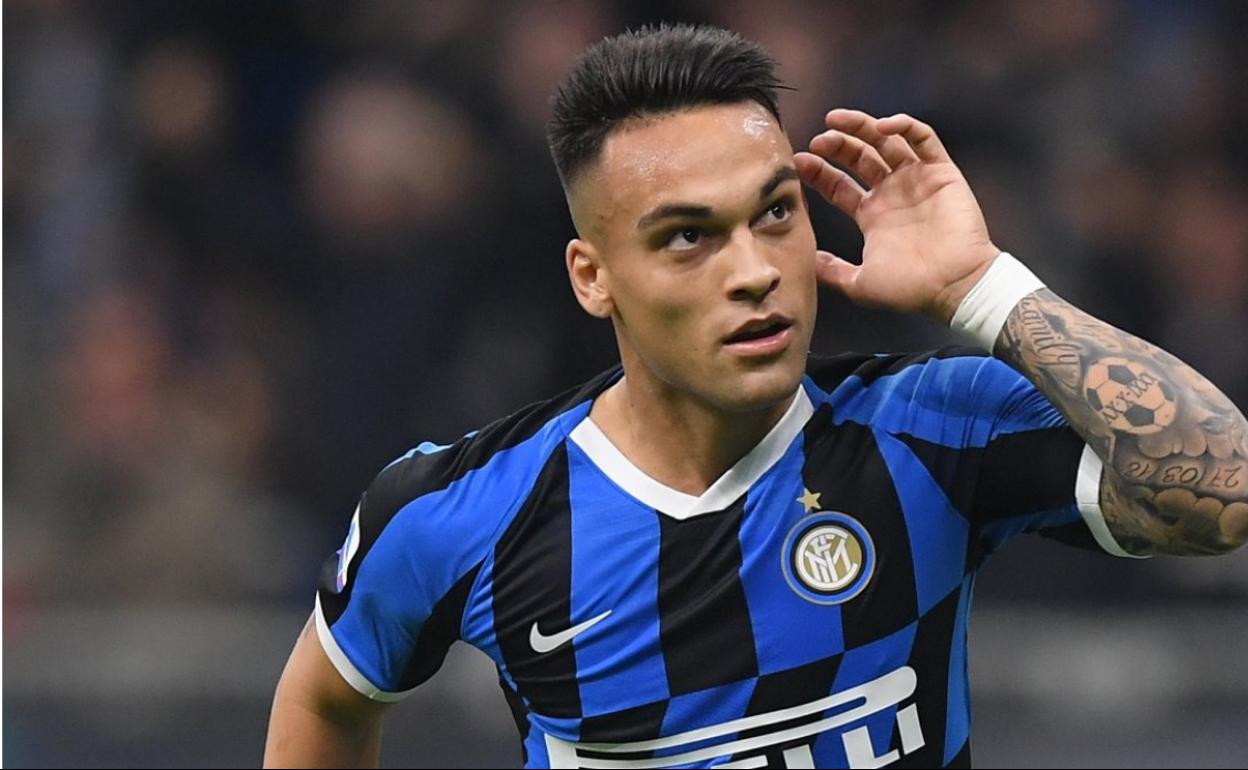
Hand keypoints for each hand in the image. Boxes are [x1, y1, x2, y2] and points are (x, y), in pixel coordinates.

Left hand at [795, 110, 1000, 322]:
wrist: (954, 286)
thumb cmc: (910, 289)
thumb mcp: (859, 284)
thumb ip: (831, 271)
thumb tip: (805, 260)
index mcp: (872, 216)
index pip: (839, 185)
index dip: (819, 172)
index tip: (800, 162)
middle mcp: (892, 194)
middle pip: (860, 157)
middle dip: (837, 145)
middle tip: (818, 139)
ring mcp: (917, 180)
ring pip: (887, 141)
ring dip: (862, 127)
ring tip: (837, 121)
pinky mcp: (941, 172)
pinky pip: (924, 139)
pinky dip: (904, 126)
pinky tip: (883, 127)